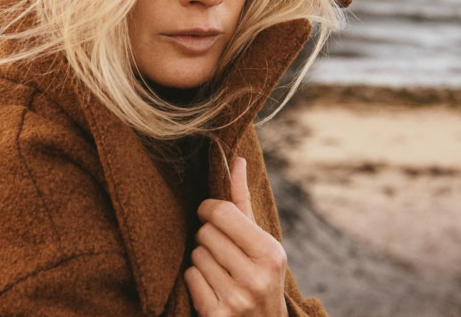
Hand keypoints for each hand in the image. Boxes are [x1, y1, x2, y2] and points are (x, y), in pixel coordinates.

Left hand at [184, 156, 287, 316]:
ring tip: (218, 268)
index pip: (224, 213)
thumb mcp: (261, 242)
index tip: (209, 212)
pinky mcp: (216, 315)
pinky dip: (195, 279)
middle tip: (219, 247)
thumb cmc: (261, 275)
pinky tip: (211, 285)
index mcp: (270, 253)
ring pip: (196, 256)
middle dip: (207, 237)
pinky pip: (189, 278)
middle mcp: (255, 277)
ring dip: (201, 258)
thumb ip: (243, 202)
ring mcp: (236, 299)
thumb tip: (237, 159)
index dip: (209, 208)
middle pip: (205, 234)